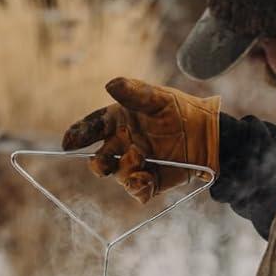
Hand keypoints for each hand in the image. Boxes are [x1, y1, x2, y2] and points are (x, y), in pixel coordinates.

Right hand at [62, 77, 219, 204]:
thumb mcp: (159, 98)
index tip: (67, 143)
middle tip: (102, 162)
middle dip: (97, 163)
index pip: (92, 128)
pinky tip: (146, 181)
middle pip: (99, 159)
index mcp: (119, 121)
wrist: (208, 136)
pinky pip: (136, 191)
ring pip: (117, 175)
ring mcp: (135, 164)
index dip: (78, 135)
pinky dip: (138, 188)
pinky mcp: (149, 181)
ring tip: (141, 161)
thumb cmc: (182, 111)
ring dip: (125, 171)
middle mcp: (123, 144)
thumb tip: (109, 84)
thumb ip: (134, 93)